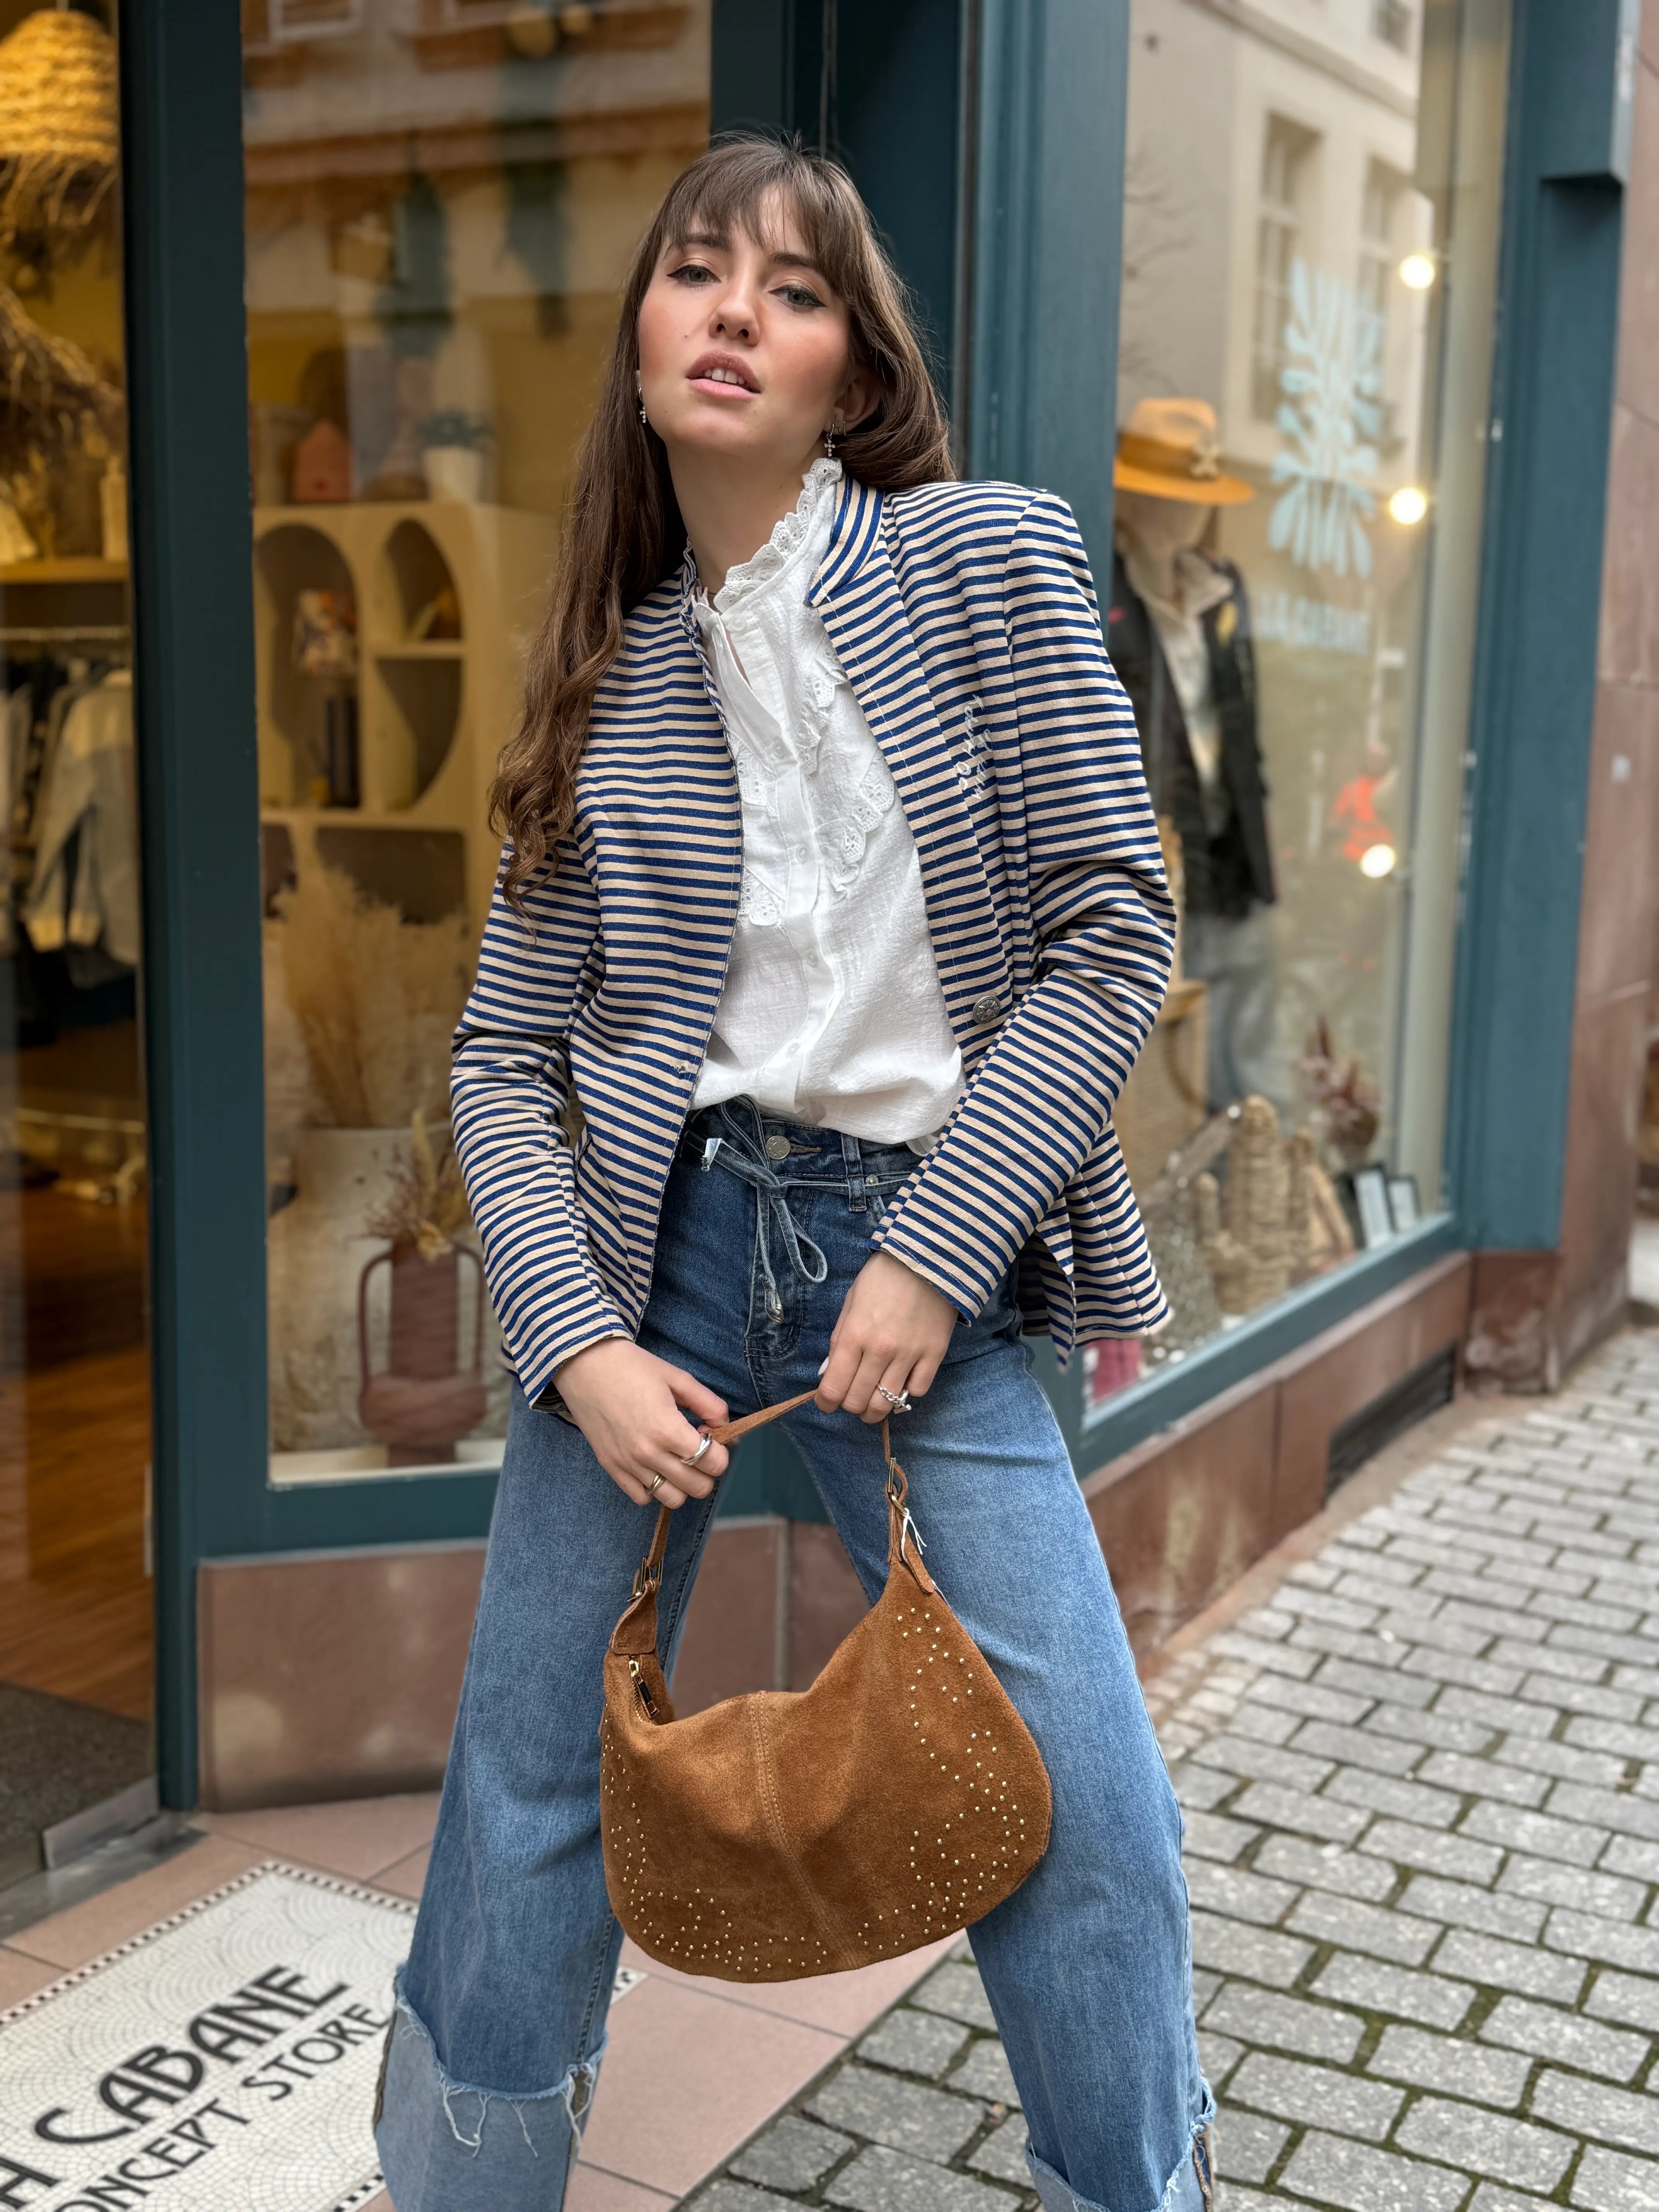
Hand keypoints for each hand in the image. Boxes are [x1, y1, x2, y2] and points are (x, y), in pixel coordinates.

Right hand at [555, 1338, 730, 1506]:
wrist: (584, 1365)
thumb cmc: (633, 1367)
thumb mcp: (678, 1378)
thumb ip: (709, 1403)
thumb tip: (725, 1426)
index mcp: (668, 1428)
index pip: (713, 1462)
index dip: (721, 1451)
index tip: (710, 1436)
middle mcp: (648, 1453)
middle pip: (698, 1487)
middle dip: (707, 1470)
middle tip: (697, 1448)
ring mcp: (628, 1464)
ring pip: (672, 1498)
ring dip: (683, 1483)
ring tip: (677, 1459)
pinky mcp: (611, 1468)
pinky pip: (642, 1498)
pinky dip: (655, 1488)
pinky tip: (655, 1466)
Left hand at [816, 1251, 956, 1422]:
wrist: (927, 1257)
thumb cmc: (882, 1278)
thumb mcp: (850, 1303)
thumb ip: (838, 1340)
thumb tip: (828, 1374)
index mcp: (854, 1335)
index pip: (833, 1388)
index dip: (826, 1402)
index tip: (826, 1402)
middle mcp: (879, 1350)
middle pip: (858, 1401)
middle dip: (849, 1406)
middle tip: (851, 1397)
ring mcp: (909, 1354)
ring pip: (887, 1403)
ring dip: (875, 1409)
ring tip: (873, 1401)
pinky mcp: (934, 1354)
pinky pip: (917, 1391)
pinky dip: (906, 1393)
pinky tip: (901, 1381)